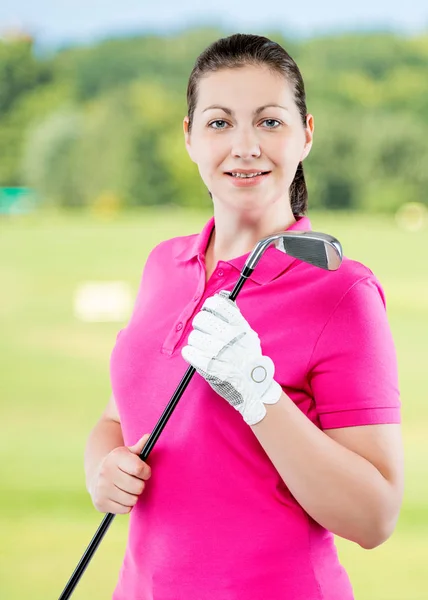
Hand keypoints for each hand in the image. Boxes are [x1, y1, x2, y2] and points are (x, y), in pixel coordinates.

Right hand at [89, 434, 151, 513]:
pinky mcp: (100, 503)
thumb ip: (140, 447)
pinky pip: (125, 509)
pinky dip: (126, 505)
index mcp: (115, 457)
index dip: (146, 472)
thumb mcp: (128, 452)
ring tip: (128, 489)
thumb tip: (149, 437)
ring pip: (132, 500)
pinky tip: (121, 496)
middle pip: (138, 487)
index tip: (144, 472)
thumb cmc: (120, 463)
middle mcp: (106, 472)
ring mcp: (102, 488)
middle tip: (135, 481)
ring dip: (134, 496)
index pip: (139, 469)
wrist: (97, 475)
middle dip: (140, 485)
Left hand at [181, 291, 281, 424]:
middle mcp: (231, 338)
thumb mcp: (248, 334)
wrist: (254, 386)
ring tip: (202, 347)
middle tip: (204, 331)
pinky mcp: (210, 367)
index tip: (209, 312)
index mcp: (240, 327)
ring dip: (195, 341)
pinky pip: (190, 353)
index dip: (209, 306)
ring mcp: (220, 353)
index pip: (218, 305)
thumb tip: (222, 296)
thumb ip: (235, 316)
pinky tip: (195, 354)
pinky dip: (190, 353)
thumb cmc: (248, 358)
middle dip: (199, 325)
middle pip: (201, 319)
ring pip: (194, 337)